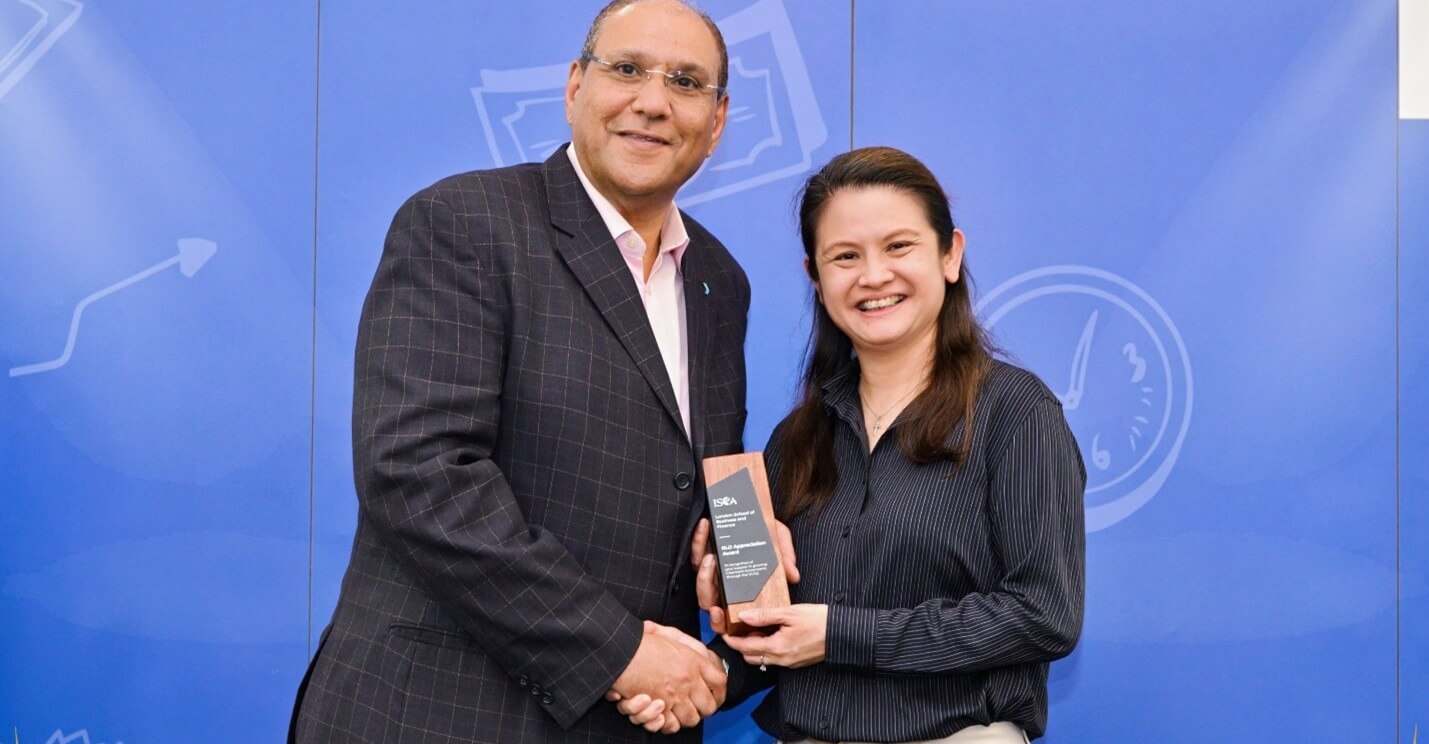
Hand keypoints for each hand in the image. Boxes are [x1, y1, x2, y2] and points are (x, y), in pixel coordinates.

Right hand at [610, 621, 725, 732]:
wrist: (620, 650)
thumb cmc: (640, 641)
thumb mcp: (668, 635)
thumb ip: (685, 643)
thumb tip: (699, 652)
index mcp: (693, 661)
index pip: (720, 682)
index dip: (719, 693)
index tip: (715, 695)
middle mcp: (688, 680)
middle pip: (710, 706)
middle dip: (703, 709)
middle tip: (695, 707)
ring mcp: (675, 695)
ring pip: (691, 719)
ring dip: (684, 717)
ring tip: (677, 711)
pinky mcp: (659, 707)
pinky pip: (672, 726)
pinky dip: (667, 724)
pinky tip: (662, 716)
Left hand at [691, 517, 800, 633]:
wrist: (757, 513)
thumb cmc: (767, 533)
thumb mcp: (780, 542)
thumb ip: (785, 558)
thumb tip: (793, 576)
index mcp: (739, 591)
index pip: (725, 613)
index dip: (718, 619)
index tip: (718, 612)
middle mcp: (722, 583)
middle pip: (707, 597)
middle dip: (705, 587)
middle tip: (713, 570)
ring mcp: (712, 569)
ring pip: (699, 577)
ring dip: (702, 568)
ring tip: (711, 556)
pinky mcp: (703, 551)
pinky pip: (695, 551)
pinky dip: (699, 539)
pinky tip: (705, 526)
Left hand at [722, 604, 827, 669]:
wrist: (843, 634)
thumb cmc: (819, 621)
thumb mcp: (790, 613)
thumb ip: (765, 615)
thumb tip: (743, 616)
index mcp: (777, 647)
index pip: (746, 647)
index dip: (732, 641)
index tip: (724, 633)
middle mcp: (781, 659)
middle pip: (751, 657)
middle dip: (741, 645)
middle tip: (739, 629)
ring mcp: (789, 663)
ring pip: (763, 659)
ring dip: (755, 647)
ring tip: (756, 629)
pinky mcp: (796, 662)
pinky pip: (775, 658)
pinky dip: (767, 648)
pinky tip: (771, 634)